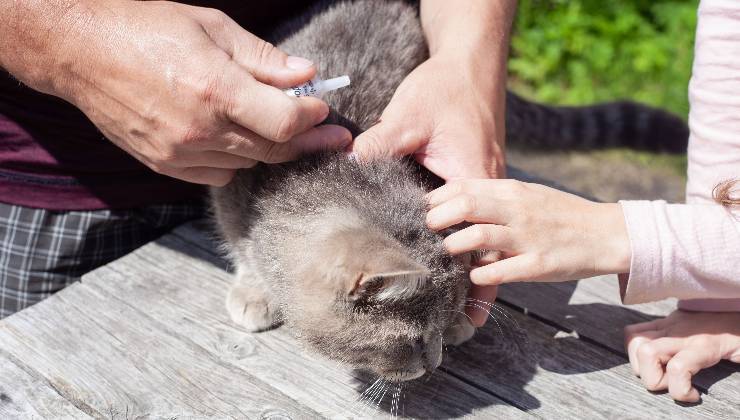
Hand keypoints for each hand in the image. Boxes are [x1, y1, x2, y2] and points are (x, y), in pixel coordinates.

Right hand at [40, 1, 350, 185]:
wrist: (81, 52)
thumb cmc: (147, 29)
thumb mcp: (212, 26)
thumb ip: (264, 57)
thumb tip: (307, 75)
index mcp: (216, 90)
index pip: (286, 122)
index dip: (314, 117)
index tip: (324, 109)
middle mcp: (201, 129)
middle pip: (275, 149)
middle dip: (307, 140)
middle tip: (328, 133)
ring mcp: (181, 153)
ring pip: (249, 164)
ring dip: (270, 147)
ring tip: (274, 125)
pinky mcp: (165, 165)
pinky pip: (219, 176)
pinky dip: (236, 160)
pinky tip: (235, 138)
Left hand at [350, 53, 505, 324]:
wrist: (471, 63)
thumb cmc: (444, 88)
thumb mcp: (408, 116)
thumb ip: (379, 146)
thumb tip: (347, 171)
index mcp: (474, 177)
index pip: (473, 236)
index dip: (465, 274)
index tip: (449, 304)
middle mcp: (489, 186)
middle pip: (485, 244)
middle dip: (474, 283)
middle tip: (457, 322)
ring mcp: (488, 182)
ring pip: (486, 234)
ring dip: (476, 267)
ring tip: (461, 306)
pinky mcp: (479, 175)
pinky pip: (480, 218)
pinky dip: (470, 241)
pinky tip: (456, 258)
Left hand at [426, 179, 631, 284]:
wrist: (607, 233)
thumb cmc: (561, 214)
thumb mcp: (528, 195)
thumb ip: (496, 197)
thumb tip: (459, 199)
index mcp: (513, 191)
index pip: (464, 186)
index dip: (437, 197)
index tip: (424, 209)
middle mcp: (518, 210)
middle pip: (466, 205)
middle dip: (438, 217)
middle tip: (427, 228)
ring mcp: (528, 237)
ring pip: (479, 237)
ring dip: (455, 246)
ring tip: (447, 251)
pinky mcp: (539, 264)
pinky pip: (502, 270)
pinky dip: (481, 274)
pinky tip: (474, 275)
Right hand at [624, 310, 739, 401]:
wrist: (736, 303)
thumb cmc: (739, 333)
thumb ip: (733, 361)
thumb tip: (727, 384)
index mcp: (704, 345)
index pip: (677, 369)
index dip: (680, 391)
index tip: (694, 395)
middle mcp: (681, 334)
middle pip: (646, 353)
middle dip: (652, 378)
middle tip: (671, 383)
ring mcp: (669, 325)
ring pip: (634, 341)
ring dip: (640, 363)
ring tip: (659, 371)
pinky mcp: (663, 320)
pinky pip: (635, 330)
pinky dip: (635, 347)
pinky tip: (653, 356)